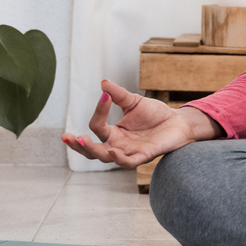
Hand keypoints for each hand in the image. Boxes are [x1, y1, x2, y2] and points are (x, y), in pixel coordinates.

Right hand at [61, 80, 220, 169]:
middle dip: (79, 145)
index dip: (99, 112)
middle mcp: (118, 145)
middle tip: (66, 136)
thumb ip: (118, 94)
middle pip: (93, 151)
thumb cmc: (155, 114)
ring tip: (83, 141)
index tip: (105, 96)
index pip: (97, 127)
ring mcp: (130, 152)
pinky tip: (113, 151)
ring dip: (94, 151)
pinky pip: (129, 162)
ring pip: (107, 158)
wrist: (178, 122)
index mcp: (113, 133)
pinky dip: (120, 159)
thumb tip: (103, 82)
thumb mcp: (133, 102)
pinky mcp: (145, 155)